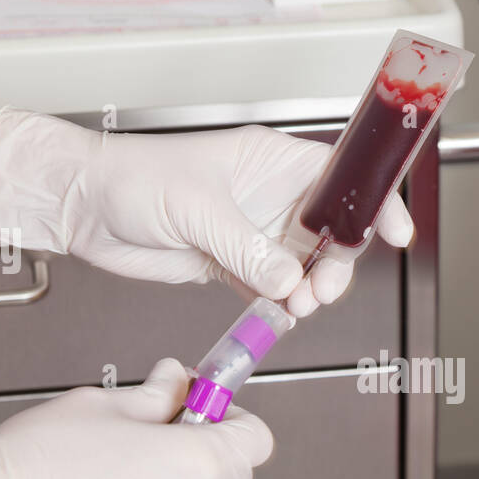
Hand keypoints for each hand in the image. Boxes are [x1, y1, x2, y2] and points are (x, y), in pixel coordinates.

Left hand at [0, 110, 413, 313]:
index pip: (340, 179)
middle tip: (318, 292)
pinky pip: (271, 291)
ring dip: (307, 293)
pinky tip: (275, 316)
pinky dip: (278, 308)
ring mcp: (252, 235)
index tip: (395, 232)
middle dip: (335, 266)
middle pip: (331, 235)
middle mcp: (269, 198)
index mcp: (270, 162)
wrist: (83, 209)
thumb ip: (246, 247)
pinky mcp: (232, 266)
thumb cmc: (131, 179)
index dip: (373, 203)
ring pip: (303, 269)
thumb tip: (287, 280)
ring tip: (293, 308)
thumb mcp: (195, 207)